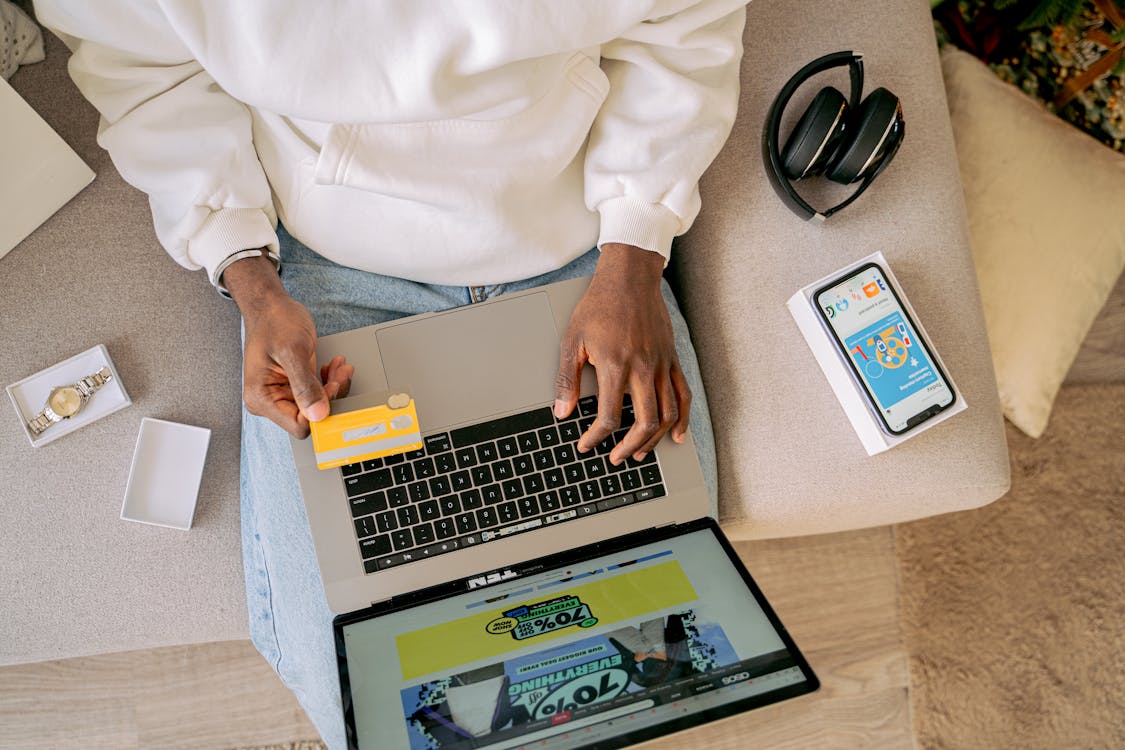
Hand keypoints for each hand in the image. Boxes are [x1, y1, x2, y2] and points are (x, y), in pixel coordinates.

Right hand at [224, 253, 353, 437]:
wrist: (271, 306)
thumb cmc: (275, 321)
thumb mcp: (292, 351)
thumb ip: (304, 385)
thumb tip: (317, 414)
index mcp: (261, 398)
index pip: (298, 425)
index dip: (320, 411)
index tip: (332, 388)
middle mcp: (269, 401)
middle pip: (309, 417)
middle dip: (329, 396)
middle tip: (340, 374)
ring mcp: (282, 394)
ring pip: (316, 406)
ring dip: (332, 387)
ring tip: (339, 367)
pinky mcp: (293, 386)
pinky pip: (317, 393)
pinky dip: (329, 381)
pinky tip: (333, 367)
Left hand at [554, 243, 690, 464]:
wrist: (630, 278)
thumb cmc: (599, 305)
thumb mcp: (572, 340)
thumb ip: (567, 378)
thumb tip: (561, 411)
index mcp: (615, 364)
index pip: (610, 416)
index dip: (596, 437)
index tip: (586, 444)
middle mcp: (643, 368)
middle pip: (644, 422)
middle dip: (628, 447)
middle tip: (615, 458)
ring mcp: (662, 365)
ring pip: (668, 414)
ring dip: (654, 440)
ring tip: (640, 453)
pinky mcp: (672, 360)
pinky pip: (683, 395)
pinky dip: (683, 419)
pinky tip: (676, 436)